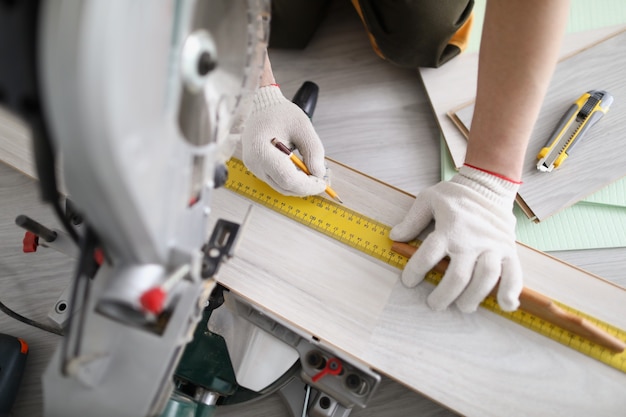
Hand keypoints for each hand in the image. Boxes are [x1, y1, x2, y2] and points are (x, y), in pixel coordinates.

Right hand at [241, 85, 326, 195]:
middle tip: (320, 181)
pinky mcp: (256, 168)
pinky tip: (301, 172)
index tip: (322, 183)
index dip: (307, 185)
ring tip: (312, 175)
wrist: (263, 106)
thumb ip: (313, 151)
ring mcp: (253, 167)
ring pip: (280, 187)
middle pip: (283, 186)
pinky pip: (276, 181)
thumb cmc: (281, 113)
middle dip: (304, 187)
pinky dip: (291, 180)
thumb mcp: (303, 127)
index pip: (287, 178)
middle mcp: (254, 162)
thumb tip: (318, 173)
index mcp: (261, 150)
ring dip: (298, 185)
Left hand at [389, 165, 522, 312]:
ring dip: (473, 297)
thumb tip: (395, 237)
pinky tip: (507, 305)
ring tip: (463, 306)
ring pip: (485, 278)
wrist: (488, 185)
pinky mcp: (508, 249)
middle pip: (457, 276)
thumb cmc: (455, 195)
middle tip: (434, 304)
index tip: (408, 281)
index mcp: (448, 229)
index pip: (427, 256)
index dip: (414, 272)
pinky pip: (514, 273)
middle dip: (443, 296)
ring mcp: (492, 246)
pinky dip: (511, 291)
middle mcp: (471, 240)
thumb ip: (412, 220)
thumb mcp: (428, 199)